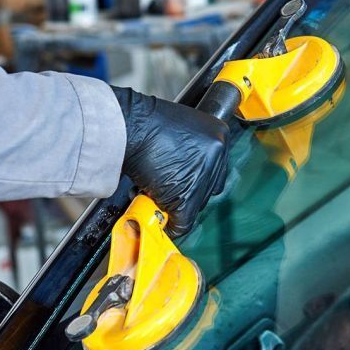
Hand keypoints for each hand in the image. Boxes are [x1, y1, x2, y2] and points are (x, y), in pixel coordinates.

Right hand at [111, 86, 228, 238]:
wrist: (130, 126)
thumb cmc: (145, 124)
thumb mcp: (180, 128)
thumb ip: (191, 149)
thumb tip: (187, 169)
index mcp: (219, 135)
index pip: (216, 169)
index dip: (197, 178)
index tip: (186, 182)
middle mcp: (217, 154)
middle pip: (208, 188)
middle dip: (187, 192)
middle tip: (168, 189)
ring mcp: (204, 175)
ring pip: (196, 205)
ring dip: (176, 204)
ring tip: (156, 194)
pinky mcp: (189, 195)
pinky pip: (184, 221)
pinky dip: (171, 225)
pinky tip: (160, 220)